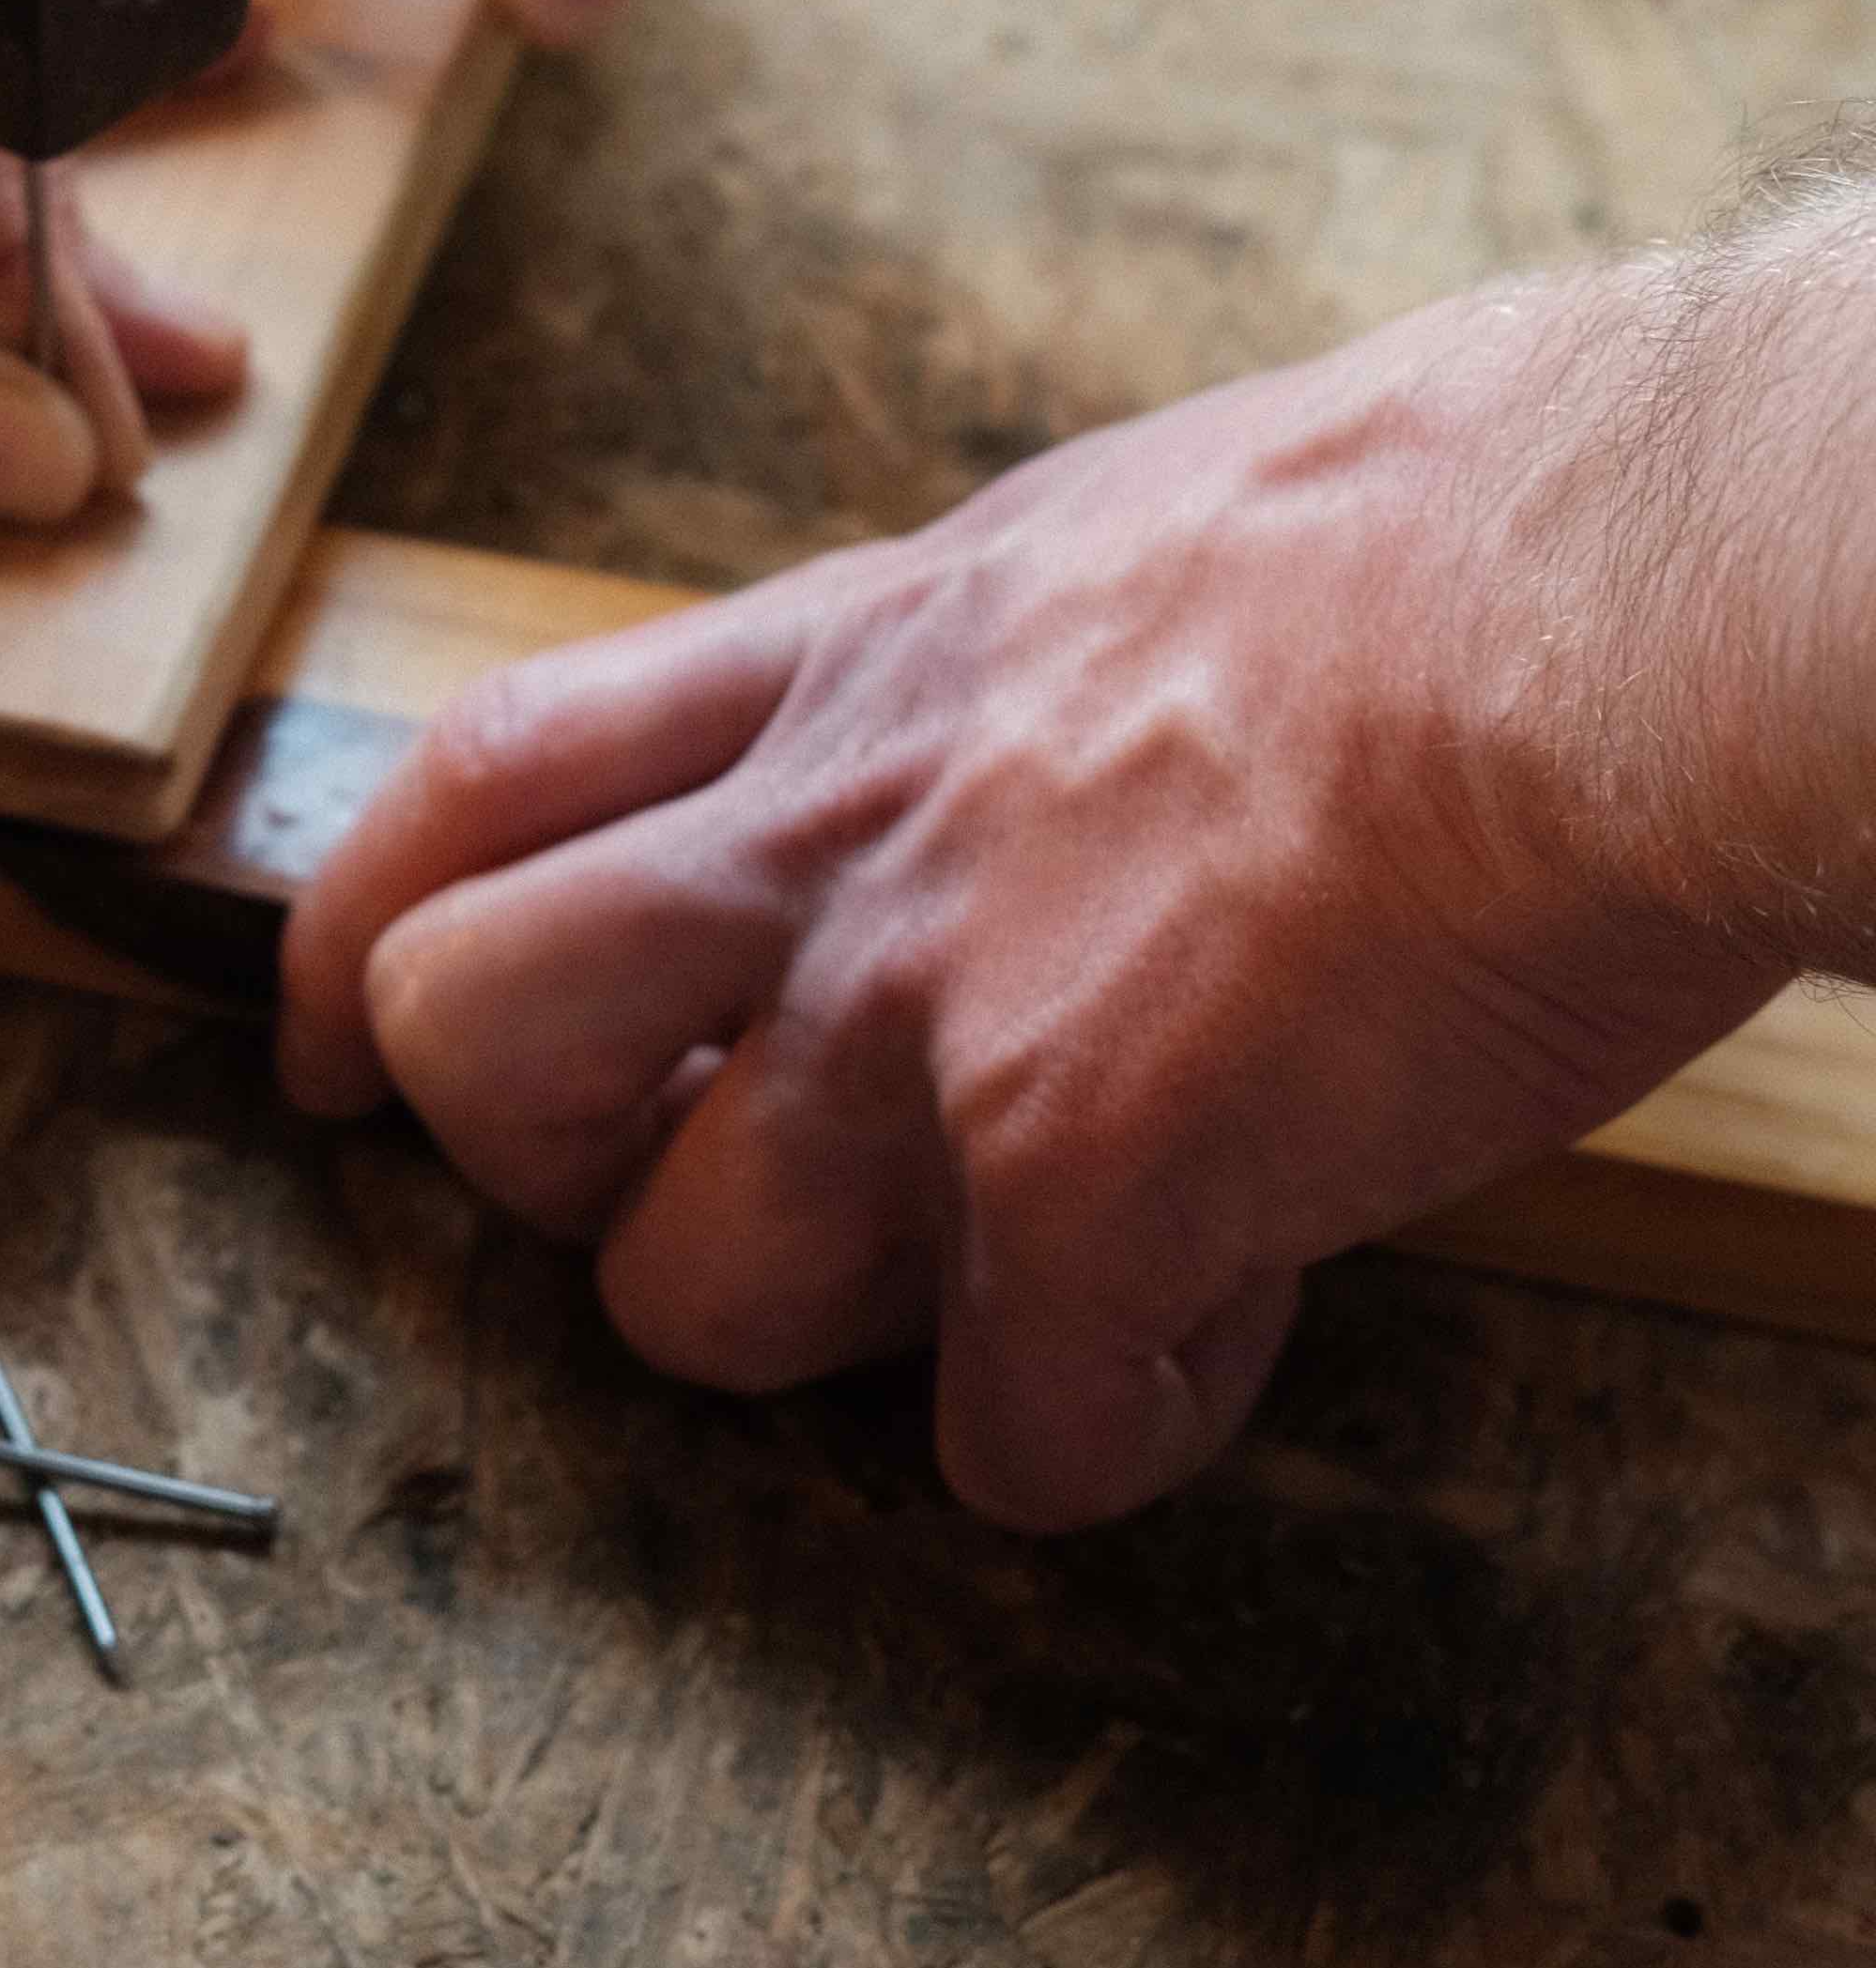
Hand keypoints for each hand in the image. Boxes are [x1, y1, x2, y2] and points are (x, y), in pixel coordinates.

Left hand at [282, 276, 1791, 1526]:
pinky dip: (1097, 1433)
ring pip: (681, 1291)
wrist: (1636, 590)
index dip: (347, 940)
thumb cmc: (1442, 530)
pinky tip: (1201, 1338)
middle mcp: (826, 838)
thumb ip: (943, 671)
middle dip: (535, 1164)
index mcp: (831, 670)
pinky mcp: (1095, 1184)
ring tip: (979, 1272)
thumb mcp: (1087, 542)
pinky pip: (1009, 1437)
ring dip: (811, 1332)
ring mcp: (932, 1019)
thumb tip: (924, 746)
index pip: (463, 785)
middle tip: (684, 1179)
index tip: (332, 1056)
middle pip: (470, 1044)